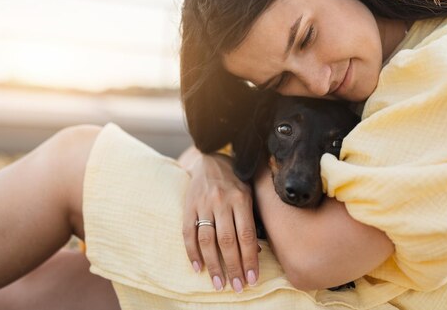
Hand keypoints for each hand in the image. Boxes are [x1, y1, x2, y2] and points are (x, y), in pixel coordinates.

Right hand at [181, 150, 258, 292]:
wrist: (209, 158)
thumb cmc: (235, 179)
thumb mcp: (249, 194)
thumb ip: (251, 220)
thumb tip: (257, 252)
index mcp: (241, 199)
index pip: (247, 236)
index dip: (250, 260)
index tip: (253, 279)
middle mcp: (222, 201)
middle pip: (227, 241)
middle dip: (233, 267)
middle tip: (238, 287)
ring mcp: (203, 204)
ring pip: (208, 240)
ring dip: (214, 265)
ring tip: (219, 283)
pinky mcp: (188, 206)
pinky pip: (188, 233)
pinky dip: (192, 252)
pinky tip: (198, 268)